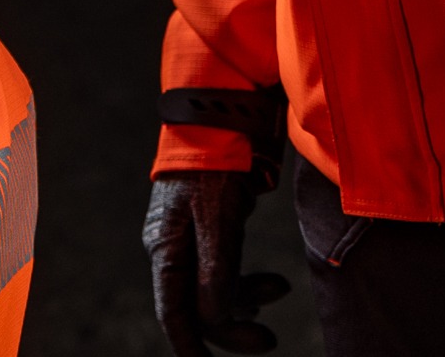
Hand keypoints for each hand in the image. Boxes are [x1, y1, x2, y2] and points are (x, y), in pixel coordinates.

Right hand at [142, 169, 288, 356]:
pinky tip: (271, 285)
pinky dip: (246, 279)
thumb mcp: (218, 218)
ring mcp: (188, 236)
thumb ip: (216, 270)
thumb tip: (212, 320)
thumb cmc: (216, 163)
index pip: (174, 314)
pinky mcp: (208, 225)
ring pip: (214, 287)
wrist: (222, 112)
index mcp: (166, 248)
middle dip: (231, 327)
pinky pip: (223, 266)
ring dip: (245, 299)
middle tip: (269, 342)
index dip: (190, 347)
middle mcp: (171, 246)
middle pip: (197, 305)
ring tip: (278, 292)